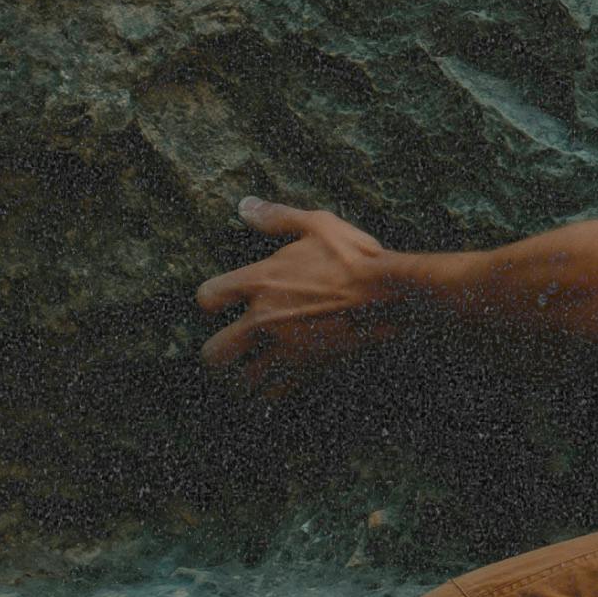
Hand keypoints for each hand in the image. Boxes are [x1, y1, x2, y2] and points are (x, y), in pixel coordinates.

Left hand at [198, 195, 405, 376]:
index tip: (219, 300)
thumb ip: (276, 218)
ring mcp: (286, 347)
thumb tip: (245, 206)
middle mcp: (265, 319)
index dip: (209, 298)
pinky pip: (279, 391)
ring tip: (248, 371)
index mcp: (260, 282)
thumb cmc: (353, 256)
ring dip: (244, 375)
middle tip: (225, 349)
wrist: (388, 293)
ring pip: (246, 378)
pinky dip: (275, 391)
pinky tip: (276, 386)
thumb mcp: (316, 224)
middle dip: (216, 353)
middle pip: (216, 352)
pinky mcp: (309, 366)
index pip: (208, 297)